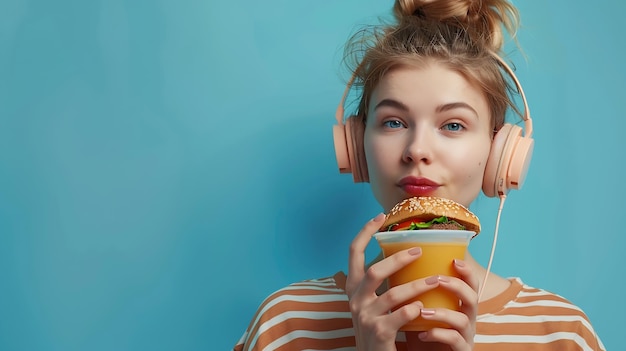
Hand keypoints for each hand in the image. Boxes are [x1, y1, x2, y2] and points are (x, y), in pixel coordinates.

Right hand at [346, 214, 479, 350]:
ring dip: (416, 285)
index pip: (353, 253)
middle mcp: (355, 300)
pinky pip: (400, 315)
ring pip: (392, 294)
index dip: (364, 232)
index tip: (380, 216)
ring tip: (435, 280)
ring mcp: (365, 317)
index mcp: (353, 288)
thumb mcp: (373, 302)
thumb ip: (382, 282)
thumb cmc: (379, 327)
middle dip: (398, 259)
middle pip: (374, 271)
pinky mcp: (379, 333)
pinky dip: (413, 309)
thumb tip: (404, 254)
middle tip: (420, 251)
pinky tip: (424, 307)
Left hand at [405, 259, 478, 350]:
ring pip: (463, 321)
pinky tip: (423, 333)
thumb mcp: (421, 308)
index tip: (454, 260)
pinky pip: (455, 341)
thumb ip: (417, 292)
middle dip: (457, 286)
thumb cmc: (422, 332)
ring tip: (423, 311)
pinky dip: (438, 335)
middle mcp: (467, 319)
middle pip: (473, 298)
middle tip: (437, 280)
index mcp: (460, 306)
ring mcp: (466, 336)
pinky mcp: (461, 350)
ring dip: (442, 313)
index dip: (467, 272)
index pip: (470, 284)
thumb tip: (396, 267)